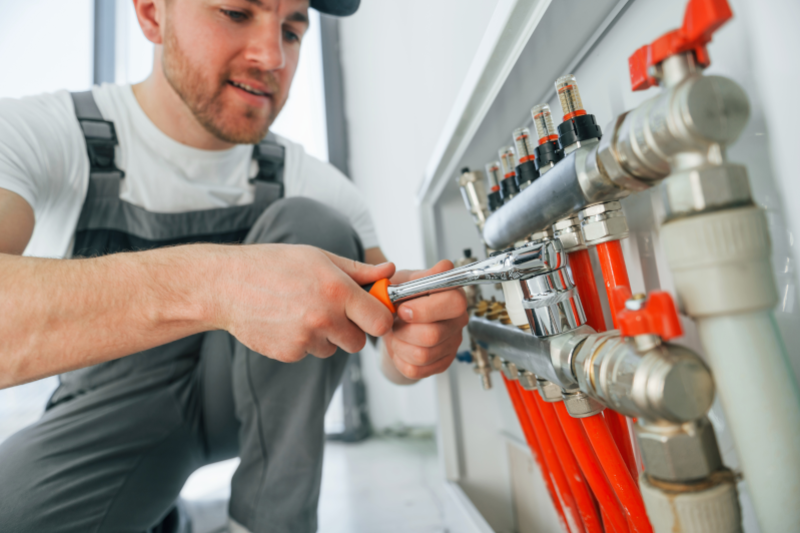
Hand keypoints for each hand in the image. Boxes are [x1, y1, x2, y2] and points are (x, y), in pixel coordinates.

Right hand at [214, 244, 395, 361]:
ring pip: (332, 348)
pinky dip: (302, 342)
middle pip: (359, 342)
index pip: (380, 321)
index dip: (379, 318)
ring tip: (302, 311)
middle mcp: (324, 317)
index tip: (372, 313)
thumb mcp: (319, 257)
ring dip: (325, 336)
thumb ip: (358, 270)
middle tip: (334, 313)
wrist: (227, 285)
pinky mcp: (289, 353)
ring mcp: (305, 339)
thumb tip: (388, 271)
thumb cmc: (273, 265)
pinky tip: (286, 321)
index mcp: (337, 290)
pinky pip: (308, 353)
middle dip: (352, 330)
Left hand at [383, 260, 468, 379]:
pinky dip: (399, 359)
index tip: (403, 308)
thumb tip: (444, 267)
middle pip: (433, 335)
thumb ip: (421, 276)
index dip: (425, 309)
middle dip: (404, 330)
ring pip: (422, 355)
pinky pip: (415, 370)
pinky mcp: (441, 363)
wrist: (393, 321)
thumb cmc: (402, 298)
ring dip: (399, 344)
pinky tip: (401, 345)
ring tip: (396, 333)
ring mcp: (451, 344)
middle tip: (396, 321)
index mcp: (453, 296)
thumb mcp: (405, 280)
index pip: (454, 304)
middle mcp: (457, 321)